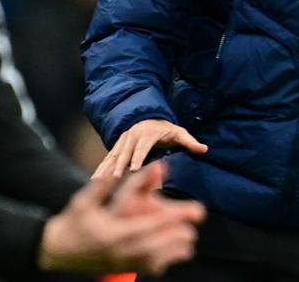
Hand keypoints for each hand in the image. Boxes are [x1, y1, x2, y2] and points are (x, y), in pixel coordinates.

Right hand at [38, 161, 205, 275]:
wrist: (58, 250)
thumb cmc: (72, 222)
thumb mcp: (84, 201)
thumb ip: (102, 186)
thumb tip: (116, 168)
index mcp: (109, 233)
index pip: (141, 228)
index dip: (162, 224)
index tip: (180, 218)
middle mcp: (117, 251)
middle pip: (151, 246)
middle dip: (172, 239)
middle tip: (191, 230)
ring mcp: (120, 262)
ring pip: (151, 260)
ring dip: (171, 252)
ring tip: (189, 242)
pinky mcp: (121, 268)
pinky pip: (145, 268)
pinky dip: (162, 262)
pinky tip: (175, 254)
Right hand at [92, 119, 207, 179]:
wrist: (148, 117)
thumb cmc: (165, 129)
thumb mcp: (179, 133)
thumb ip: (189, 141)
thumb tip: (204, 149)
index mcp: (147, 133)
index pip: (142, 147)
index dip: (137, 157)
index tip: (133, 169)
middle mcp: (132, 136)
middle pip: (124, 152)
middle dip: (119, 165)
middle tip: (115, 178)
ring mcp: (122, 141)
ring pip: (113, 155)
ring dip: (106, 167)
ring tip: (97, 180)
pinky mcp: (117, 146)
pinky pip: (108, 158)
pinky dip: (101, 168)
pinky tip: (94, 179)